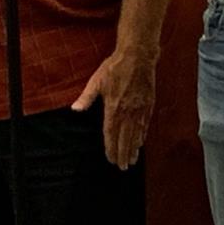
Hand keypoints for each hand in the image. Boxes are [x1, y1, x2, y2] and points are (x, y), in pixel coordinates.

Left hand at [73, 46, 155, 168]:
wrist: (138, 57)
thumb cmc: (114, 67)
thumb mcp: (96, 81)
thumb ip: (86, 97)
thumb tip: (75, 109)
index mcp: (113, 107)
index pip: (111, 133)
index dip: (110, 148)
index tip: (111, 159)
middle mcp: (127, 112)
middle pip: (125, 138)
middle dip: (123, 154)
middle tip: (123, 167)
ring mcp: (139, 109)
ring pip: (136, 134)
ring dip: (134, 149)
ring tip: (132, 161)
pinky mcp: (148, 104)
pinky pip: (145, 125)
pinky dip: (142, 136)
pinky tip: (141, 143)